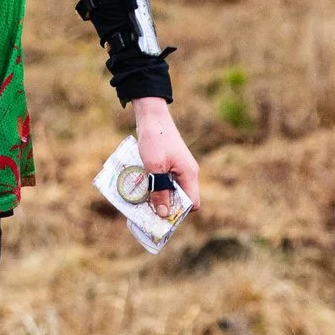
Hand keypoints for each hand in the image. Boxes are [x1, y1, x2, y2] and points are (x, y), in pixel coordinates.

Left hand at [130, 96, 200, 216]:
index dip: (179, 213)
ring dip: (158, 194)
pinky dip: (155, 184)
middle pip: (181, 198)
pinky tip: (141, 185)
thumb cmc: (155, 140)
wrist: (152, 117)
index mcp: (189, 175)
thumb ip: (159, 190)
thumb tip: (163, 214)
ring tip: (141, 199)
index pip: (193, 203)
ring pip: (171, 189)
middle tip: (147, 211)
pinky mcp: (170, 163)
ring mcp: (179, 168)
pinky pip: (165, 180)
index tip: (161, 217)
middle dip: (166, 206)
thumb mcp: (154, 168)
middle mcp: (187, 173)